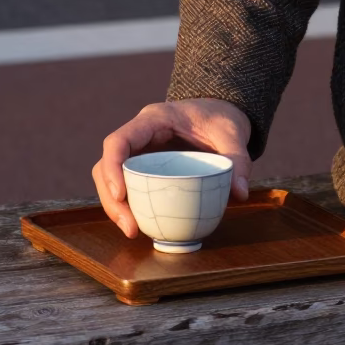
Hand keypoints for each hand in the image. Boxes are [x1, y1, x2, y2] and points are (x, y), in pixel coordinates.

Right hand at [92, 98, 251, 237]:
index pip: (119, 140)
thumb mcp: (232, 133)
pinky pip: (126, 185)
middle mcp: (138, 135)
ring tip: (132, 231)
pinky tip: (139, 225)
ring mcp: (138, 152)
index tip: (121, 195)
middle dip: (111, 198)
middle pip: (105, 164)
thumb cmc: (220, 118)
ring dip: (115, 206)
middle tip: (130, 227)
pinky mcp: (143, 166)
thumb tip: (239, 193)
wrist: (217, 113)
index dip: (113, 167)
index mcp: (153, 120)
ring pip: (109, 178)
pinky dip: (128, 206)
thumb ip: (237, 159)